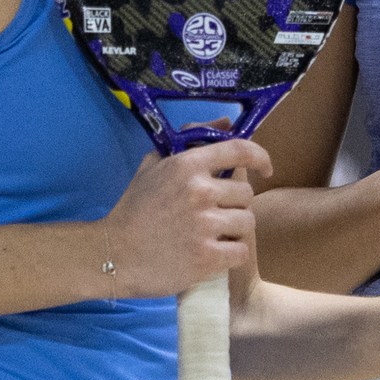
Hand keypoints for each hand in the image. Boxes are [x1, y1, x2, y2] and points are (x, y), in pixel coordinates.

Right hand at [100, 141, 269, 297]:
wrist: (113, 255)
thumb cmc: (134, 210)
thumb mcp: (153, 166)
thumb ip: (189, 140)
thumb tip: (226, 122)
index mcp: (186, 165)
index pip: (239, 149)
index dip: (260, 157)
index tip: (265, 168)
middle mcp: (199, 191)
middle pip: (246, 194)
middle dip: (233, 204)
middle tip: (213, 215)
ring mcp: (204, 225)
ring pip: (247, 222)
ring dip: (234, 230)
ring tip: (212, 236)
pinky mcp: (207, 257)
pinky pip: (240, 251)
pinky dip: (231, 255)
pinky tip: (212, 255)